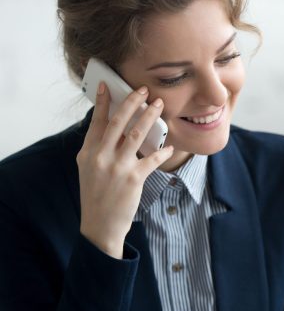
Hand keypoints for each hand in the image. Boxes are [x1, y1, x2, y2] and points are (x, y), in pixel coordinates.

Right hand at [77, 82, 173, 257]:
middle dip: (132, 102)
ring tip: (159, 106)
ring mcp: (117, 168)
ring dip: (150, 117)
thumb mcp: (90, 170)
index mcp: (88, 153)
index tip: (106, 85)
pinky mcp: (133, 179)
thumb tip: (117, 128)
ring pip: (136, 134)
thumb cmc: (97, 196)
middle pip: (118, 122)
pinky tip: (169, 147)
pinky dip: (162, 152)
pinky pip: (152, 159)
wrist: (99, 226)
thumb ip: (99, 149)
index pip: (96, 122)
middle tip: (143, 90)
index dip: (102, 102)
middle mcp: (100, 157)